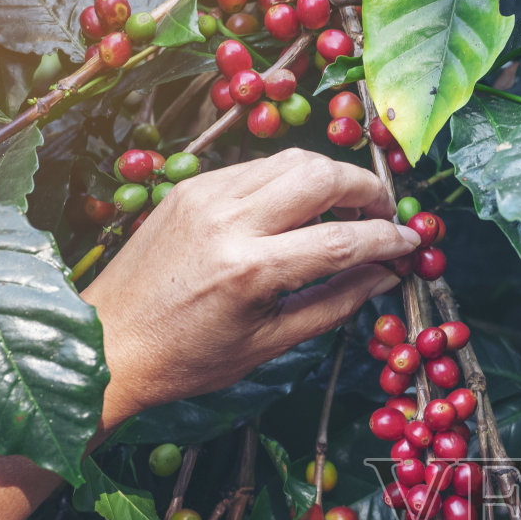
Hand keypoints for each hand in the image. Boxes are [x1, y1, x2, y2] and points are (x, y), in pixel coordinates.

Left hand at [80, 149, 417, 426]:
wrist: (107, 342)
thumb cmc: (189, 359)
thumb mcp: (270, 343)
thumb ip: (334, 303)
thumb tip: (384, 277)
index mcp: (250, 270)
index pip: (341, 239)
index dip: (387, 239)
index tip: (413, 244)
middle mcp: (228, 221)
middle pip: (320, 176)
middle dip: (366, 189)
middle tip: (384, 216)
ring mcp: (205, 196)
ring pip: (291, 160)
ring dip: (331, 178)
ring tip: (348, 210)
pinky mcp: (190, 187)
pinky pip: (257, 168)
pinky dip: (290, 181)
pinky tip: (299, 210)